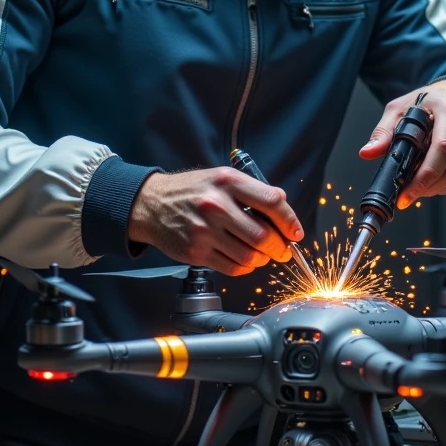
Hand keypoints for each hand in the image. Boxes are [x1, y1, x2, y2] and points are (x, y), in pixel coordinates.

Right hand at [128, 167, 303, 275]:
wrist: (150, 204)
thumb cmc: (189, 190)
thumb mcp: (220, 177)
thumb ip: (252, 188)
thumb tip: (281, 202)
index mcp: (226, 182)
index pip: (271, 202)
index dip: (290, 220)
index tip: (295, 232)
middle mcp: (216, 205)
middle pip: (263, 235)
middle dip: (280, 247)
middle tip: (282, 250)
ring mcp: (204, 231)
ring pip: (250, 256)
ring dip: (262, 259)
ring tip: (261, 254)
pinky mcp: (196, 252)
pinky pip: (232, 268)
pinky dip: (245, 268)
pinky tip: (243, 259)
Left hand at [359, 81, 445, 201]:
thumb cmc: (426, 101)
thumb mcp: (400, 108)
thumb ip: (384, 131)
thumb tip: (367, 153)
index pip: (442, 148)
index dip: (424, 175)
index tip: (405, 193)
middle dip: (427, 187)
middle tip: (407, 196)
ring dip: (437, 189)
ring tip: (417, 189)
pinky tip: (433, 183)